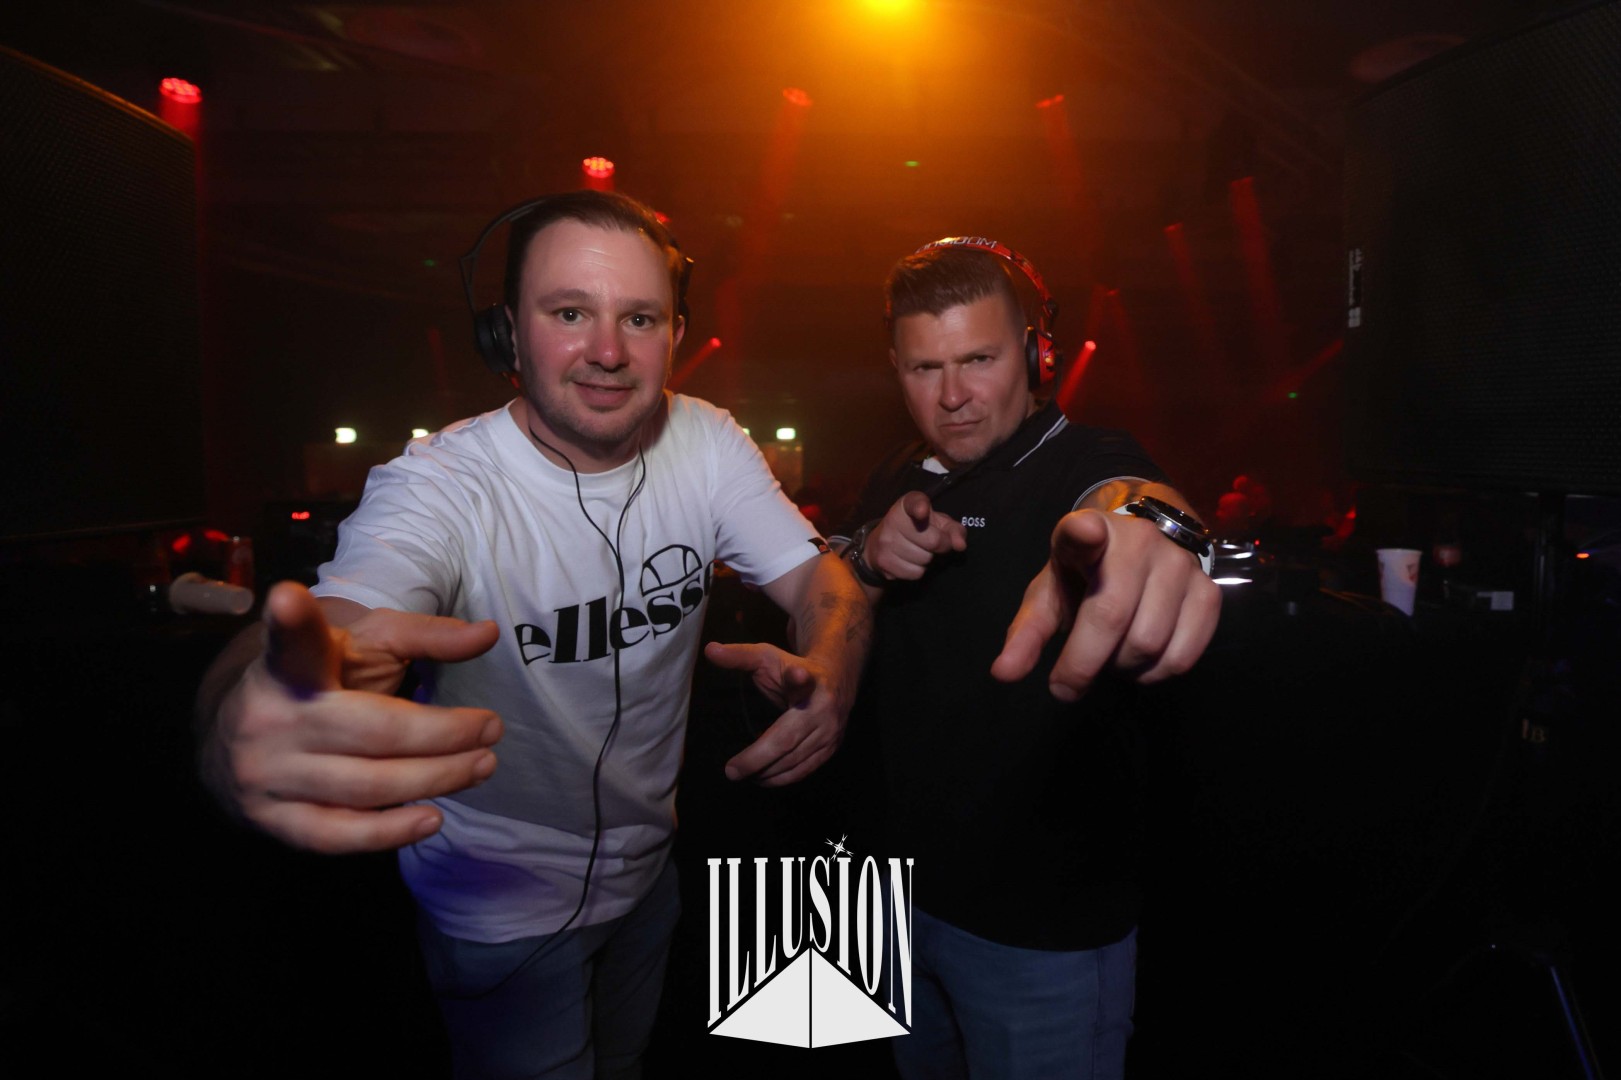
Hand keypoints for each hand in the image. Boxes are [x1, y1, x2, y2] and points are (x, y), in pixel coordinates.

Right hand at [203, 582, 502, 853]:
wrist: (242, 738)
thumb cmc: (324, 681)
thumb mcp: (366, 645)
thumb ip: (425, 636)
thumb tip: (490, 634)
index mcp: (289, 665)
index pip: (293, 643)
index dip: (291, 621)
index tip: (289, 597)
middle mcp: (270, 719)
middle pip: (371, 731)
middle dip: (441, 733)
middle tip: (492, 728)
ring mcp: (267, 774)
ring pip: (365, 786)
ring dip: (435, 779)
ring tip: (482, 765)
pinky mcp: (273, 820)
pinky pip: (338, 835)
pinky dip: (390, 832)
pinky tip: (432, 818)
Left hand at [703, 641, 845, 786]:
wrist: (837, 677)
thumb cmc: (792, 667)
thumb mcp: (767, 657)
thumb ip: (739, 656)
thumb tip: (709, 649)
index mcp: (808, 679)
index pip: (801, 679)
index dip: (798, 678)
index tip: (796, 674)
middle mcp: (823, 706)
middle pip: (788, 738)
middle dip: (758, 757)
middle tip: (731, 770)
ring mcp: (830, 730)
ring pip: (795, 759)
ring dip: (766, 772)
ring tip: (740, 773)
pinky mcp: (832, 747)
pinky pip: (805, 769)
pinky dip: (782, 778)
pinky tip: (762, 777)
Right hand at [862, 491, 967, 581]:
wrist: (882, 543)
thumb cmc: (918, 529)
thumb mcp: (938, 523)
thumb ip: (954, 530)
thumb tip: (960, 545)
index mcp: (907, 504)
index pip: (914, 503)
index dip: (920, 507)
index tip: (923, 511)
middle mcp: (893, 520)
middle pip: (933, 541)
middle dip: (939, 545)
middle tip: (932, 542)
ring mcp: (885, 541)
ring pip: (924, 560)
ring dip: (927, 559)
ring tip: (917, 550)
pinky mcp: (883, 561)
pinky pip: (915, 573)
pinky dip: (917, 571)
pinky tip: (908, 561)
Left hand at [990, 509, 1219, 700]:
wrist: (1138, 552)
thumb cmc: (1085, 577)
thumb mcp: (1050, 596)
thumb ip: (1027, 635)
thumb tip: (1004, 674)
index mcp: (1088, 531)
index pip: (1085, 530)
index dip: (1084, 533)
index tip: (1083, 531)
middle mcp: (1139, 540)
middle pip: (1112, 616)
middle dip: (1083, 664)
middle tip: (1068, 683)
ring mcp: (1180, 564)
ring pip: (1149, 643)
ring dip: (1121, 669)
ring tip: (1108, 659)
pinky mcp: (1209, 591)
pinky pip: (1184, 655)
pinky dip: (1156, 674)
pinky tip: (1140, 664)